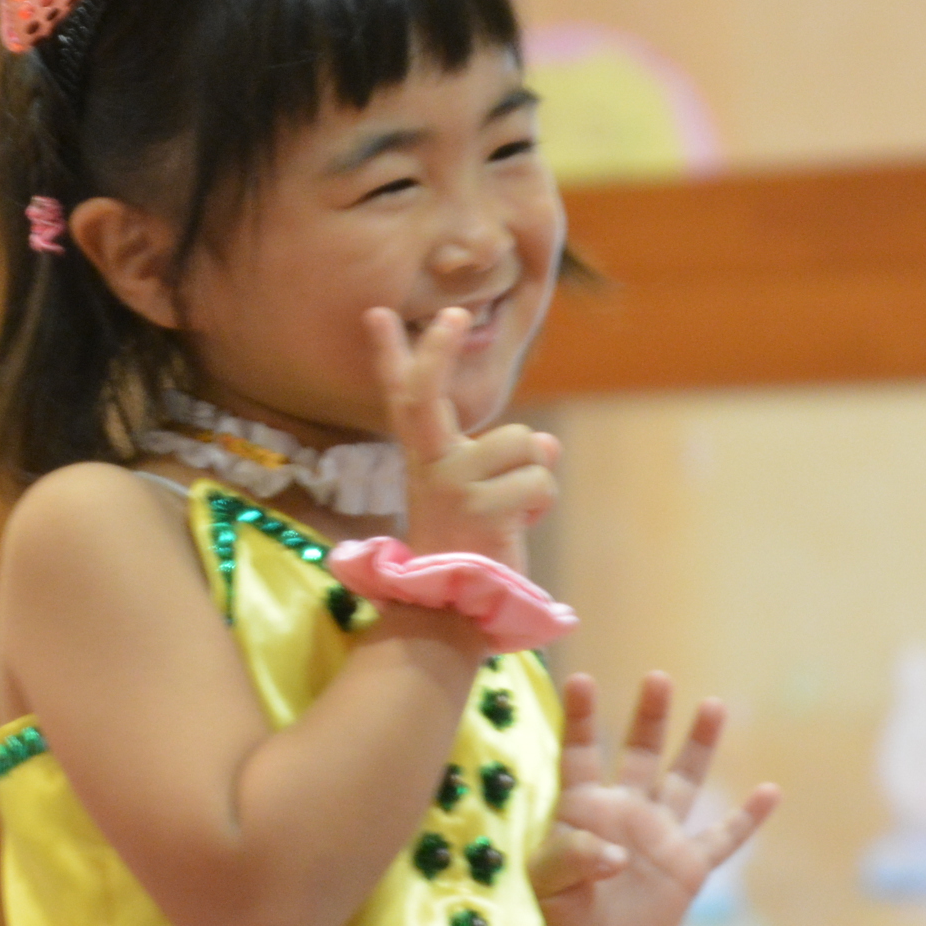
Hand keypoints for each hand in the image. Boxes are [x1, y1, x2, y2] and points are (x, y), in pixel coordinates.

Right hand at [364, 306, 558, 566]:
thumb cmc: (473, 550)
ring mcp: (449, 485)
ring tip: (512, 510)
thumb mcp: (487, 495)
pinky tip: (516, 527)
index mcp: (426, 459)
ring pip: (523, 442)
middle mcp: (429, 465)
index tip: (378, 313)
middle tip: (454, 314)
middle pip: (424, 393)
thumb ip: (511, 462)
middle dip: (437, 350)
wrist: (455, 611)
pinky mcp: (477, 508)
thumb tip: (547, 445)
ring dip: (533, 475)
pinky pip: (538, 478)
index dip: (392, 355)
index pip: (404, 399)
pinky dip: (540, 502)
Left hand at [533, 670, 777, 925]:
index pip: (580, 754)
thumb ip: (569, 861)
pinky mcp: (689, 868)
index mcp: (582, 809)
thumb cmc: (555, 920)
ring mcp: (660, 836)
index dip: (581, 718)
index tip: (578, 679)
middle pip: (640, 753)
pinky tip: (770, 791)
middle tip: (657, 678)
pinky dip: (747, 818)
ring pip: (684, 781)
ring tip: (713, 705)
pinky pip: (723, 838)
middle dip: (650, 717)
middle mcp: (626, 811)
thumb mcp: (546, 888)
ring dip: (698, 745)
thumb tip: (614, 853)